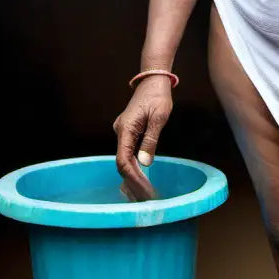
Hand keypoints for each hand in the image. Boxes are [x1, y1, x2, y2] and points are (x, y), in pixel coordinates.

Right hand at [113, 76, 172, 200]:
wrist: (153, 80)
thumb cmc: (158, 96)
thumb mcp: (159, 117)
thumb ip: (151, 140)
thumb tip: (145, 163)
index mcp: (125, 129)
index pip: (123, 160)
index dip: (133, 178)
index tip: (144, 190)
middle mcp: (120, 132)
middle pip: (123, 163)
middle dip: (133, 182)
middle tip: (147, 198)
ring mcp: (123, 133)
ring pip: (125, 160)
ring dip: (133, 177)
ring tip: (144, 194)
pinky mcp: (129, 132)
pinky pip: (128, 153)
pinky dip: (134, 167)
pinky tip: (140, 180)